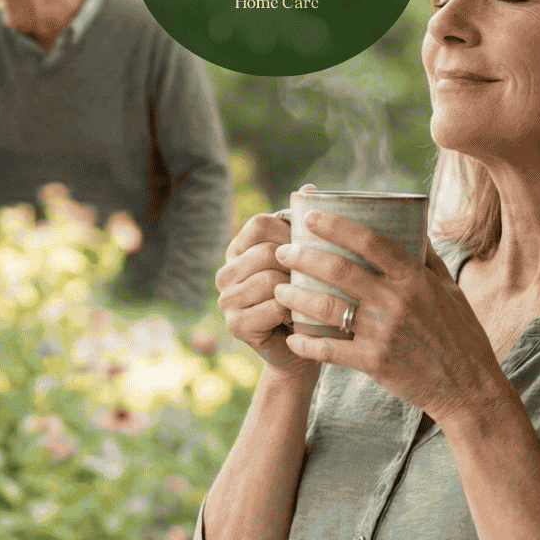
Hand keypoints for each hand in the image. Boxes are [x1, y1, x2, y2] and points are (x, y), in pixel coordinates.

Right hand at [214, 186, 317, 380]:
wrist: (302, 351)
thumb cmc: (308, 300)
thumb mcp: (308, 260)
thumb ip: (304, 226)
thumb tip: (309, 188)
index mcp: (239, 250)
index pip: (260, 223)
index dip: (291, 233)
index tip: (310, 250)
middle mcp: (226, 272)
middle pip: (266, 251)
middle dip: (296, 265)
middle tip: (313, 282)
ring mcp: (226, 299)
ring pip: (268, 279)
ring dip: (295, 290)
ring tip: (307, 300)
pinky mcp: (236, 325)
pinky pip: (271, 306)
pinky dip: (292, 311)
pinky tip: (298, 317)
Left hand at [272, 209, 503, 424]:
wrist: (468, 386)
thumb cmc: (461, 334)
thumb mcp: (451, 289)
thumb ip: (427, 259)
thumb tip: (412, 228)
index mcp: (414, 278)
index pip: (370, 240)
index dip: (335, 225)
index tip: (309, 218)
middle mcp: (397, 301)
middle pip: (339, 270)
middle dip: (303, 257)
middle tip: (282, 252)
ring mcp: (383, 333)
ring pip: (327, 308)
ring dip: (297, 297)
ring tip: (279, 290)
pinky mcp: (374, 362)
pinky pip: (330, 350)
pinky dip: (307, 343)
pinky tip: (292, 338)